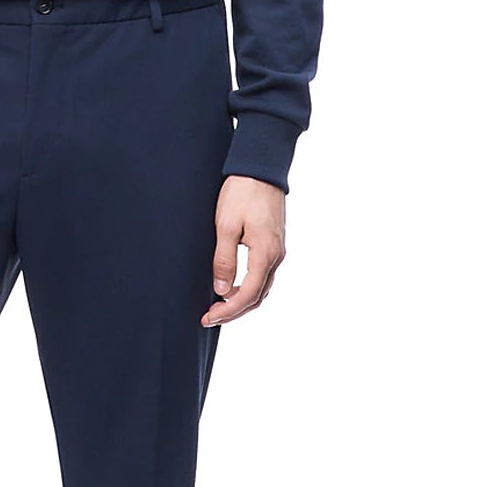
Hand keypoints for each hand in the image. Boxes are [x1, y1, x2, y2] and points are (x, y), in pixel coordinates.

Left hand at [201, 175, 285, 325]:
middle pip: (257, 297)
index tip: (208, 318)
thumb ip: (224, 259)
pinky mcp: (274, 244)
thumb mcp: (226, 225)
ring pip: (262, 288)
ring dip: (241, 301)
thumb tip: (221, 290)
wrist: (261, 169)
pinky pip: (263, 275)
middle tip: (209, 317)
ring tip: (218, 306)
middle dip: (234, 311)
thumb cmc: (242, 193)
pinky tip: (232, 287)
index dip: (228, 311)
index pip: (248, 295)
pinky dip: (248, 288)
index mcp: (265, 254)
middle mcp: (276, 256)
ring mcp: (278, 251)